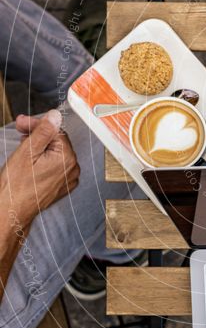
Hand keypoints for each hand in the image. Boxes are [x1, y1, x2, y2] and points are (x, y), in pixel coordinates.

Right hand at [0, 110, 79, 227]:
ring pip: (54, 153)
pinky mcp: (60, 186)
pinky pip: (54, 166)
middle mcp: (72, 169)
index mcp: (67, 159)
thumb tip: (55, 116)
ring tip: (22, 147)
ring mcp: (67, 179)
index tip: (22, 123)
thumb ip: (43, 132)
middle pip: (56, 142)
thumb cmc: (16, 186)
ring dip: (39, 146)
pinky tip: (29, 161)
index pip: (56, 132)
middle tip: (20, 131)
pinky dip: (43, 160)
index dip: (37, 125)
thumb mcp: (27, 152)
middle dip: (37, 135)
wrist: (11, 211)